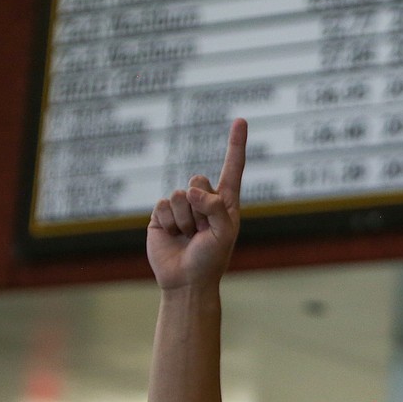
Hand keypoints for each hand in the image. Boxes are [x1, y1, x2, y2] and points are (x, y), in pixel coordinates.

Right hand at [147, 119, 246, 289]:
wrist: (186, 281)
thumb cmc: (211, 260)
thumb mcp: (224, 234)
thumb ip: (216, 208)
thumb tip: (193, 191)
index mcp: (226, 203)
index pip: (232, 168)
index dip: (236, 144)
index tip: (240, 120)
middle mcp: (204, 200)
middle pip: (198, 180)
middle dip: (199, 206)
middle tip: (201, 230)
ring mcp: (182, 206)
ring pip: (179, 195)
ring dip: (184, 219)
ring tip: (188, 236)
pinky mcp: (161, 214)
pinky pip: (163, 205)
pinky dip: (169, 222)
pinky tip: (173, 236)